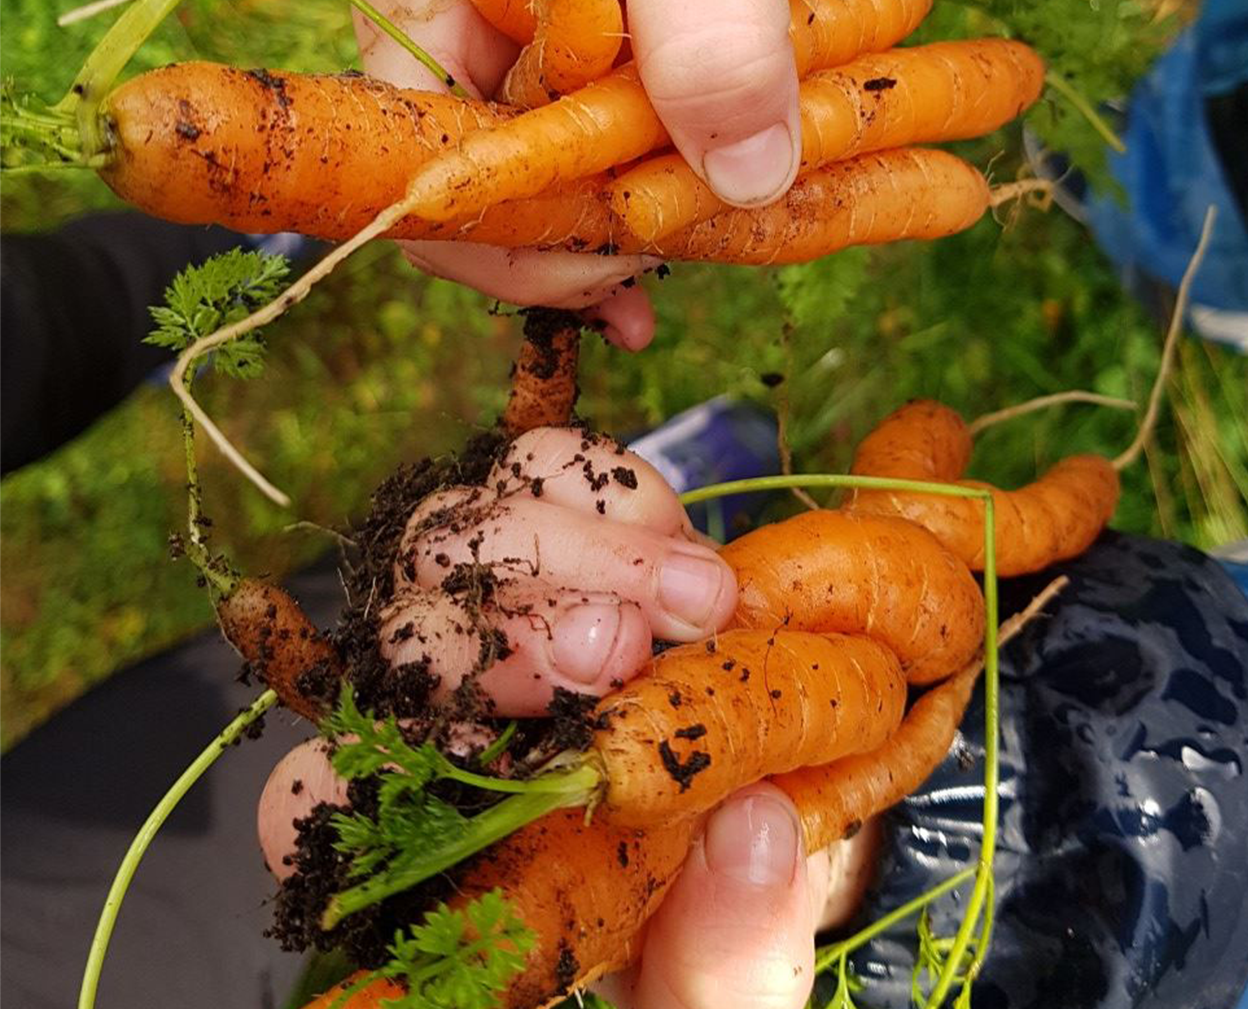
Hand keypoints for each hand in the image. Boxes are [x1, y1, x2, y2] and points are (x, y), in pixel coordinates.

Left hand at [257, 427, 877, 1005]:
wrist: (762, 784)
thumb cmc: (706, 918)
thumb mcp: (725, 985)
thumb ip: (725, 952)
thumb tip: (752, 832)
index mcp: (441, 845)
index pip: (313, 808)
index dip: (341, 787)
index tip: (458, 773)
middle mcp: (445, 710)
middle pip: (398, 642)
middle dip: (497, 640)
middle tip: (618, 654)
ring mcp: (497, 597)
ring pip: (455, 531)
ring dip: (577, 552)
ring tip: (700, 597)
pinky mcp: (563, 521)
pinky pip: (543, 463)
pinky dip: (611, 489)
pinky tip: (680, 542)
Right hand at [354, 0, 872, 348]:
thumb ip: (712, 22)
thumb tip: (737, 179)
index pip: (413, 153)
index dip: (505, 221)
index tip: (619, 238)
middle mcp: (434, 58)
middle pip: (464, 209)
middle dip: (565, 247)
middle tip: (667, 244)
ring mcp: (496, 103)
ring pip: (524, 228)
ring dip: (608, 253)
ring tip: (692, 239)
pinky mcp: (557, 134)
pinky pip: (571, 224)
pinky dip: (624, 253)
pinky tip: (673, 267)